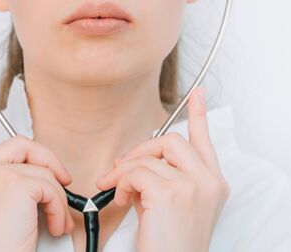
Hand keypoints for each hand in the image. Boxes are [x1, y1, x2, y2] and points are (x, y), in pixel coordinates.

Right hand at [0, 80, 74, 251]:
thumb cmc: (5, 245)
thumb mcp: (6, 207)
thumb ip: (16, 180)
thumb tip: (48, 171)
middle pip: (21, 143)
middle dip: (48, 161)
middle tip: (63, 181)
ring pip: (39, 166)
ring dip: (55, 194)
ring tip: (55, 218)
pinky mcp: (9, 182)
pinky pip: (48, 183)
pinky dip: (58, 206)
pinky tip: (53, 224)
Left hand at [96, 86, 229, 251]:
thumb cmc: (169, 241)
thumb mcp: (171, 204)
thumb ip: (163, 177)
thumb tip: (135, 161)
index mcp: (212, 183)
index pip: (205, 140)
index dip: (199, 114)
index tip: (197, 93)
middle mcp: (208, 181)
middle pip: (171, 140)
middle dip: (141, 150)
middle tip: (122, 166)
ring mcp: (192, 185)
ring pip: (149, 158)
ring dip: (124, 173)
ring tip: (119, 191)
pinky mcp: (170, 193)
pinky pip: (136, 173)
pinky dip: (121, 183)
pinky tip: (122, 200)